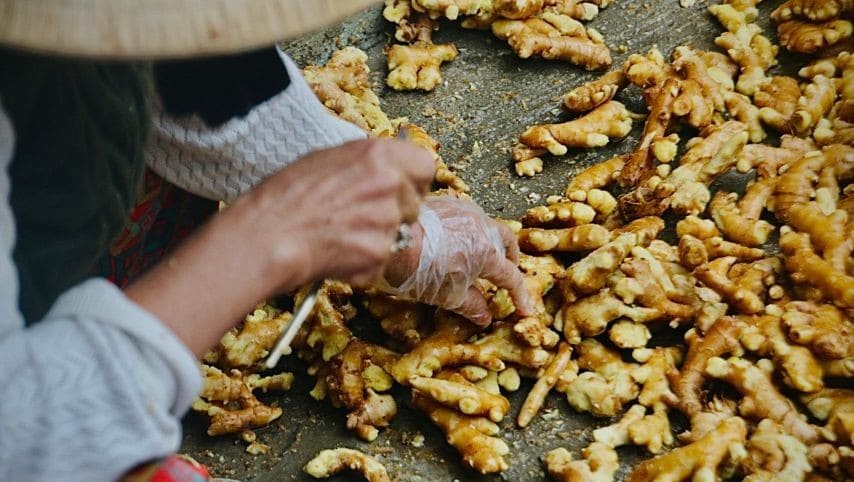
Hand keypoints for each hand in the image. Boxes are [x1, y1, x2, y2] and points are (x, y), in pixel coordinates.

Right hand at [246, 138, 435, 288]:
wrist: (267, 235)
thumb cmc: (286, 195)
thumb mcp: (328, 159)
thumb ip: (367, 163)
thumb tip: (386, 168)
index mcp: (379, 156)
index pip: (426, 165)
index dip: (414, 178)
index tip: (401, 184)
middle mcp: (390, 187)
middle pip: (415, 202)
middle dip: (396, 210)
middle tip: (362, 214)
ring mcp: (388, 224)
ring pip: (399, 233)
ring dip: (378, 236)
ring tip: (341, 233)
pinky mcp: (378, 256)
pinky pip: (380, 259)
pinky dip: (363, 260)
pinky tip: (336, 250)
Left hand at [380, 195, 534, 325]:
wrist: (392, 239)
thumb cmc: (418, 270)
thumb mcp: (447, 296)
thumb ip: (471, 305)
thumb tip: (485, 317)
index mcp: (487, 254)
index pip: (511, 278)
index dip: (520, 296)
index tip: (525, 309)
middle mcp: (482, 229)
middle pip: (508, 243)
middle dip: (511, 258)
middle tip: (507, 271)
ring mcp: (466, 212)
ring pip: (489, 226)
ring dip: (491, 242)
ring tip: (482, 254)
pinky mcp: (448, 203)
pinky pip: (469, 216)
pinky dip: (471, 230)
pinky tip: (458, 239)